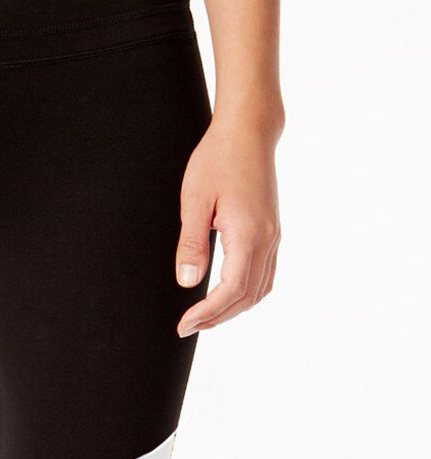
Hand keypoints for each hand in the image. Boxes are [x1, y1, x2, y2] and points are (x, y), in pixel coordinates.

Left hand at [176, 112, 280, 337]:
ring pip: (259, 290)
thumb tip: (187, 283)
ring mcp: (274, 236)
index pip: (231, 290)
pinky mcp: (273, 232)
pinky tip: (226, 297)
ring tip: (205, 317)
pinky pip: (266, 275)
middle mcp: (267, 239)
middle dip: (217, 318)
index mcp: (248, 233)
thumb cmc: (218, 159)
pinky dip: (247, 294)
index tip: (184, 324)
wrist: (249, 131)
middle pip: (247, 297)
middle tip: (188, 326)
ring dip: (233, 309)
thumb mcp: (194, 200)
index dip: (208, 313)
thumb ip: (192, 243)